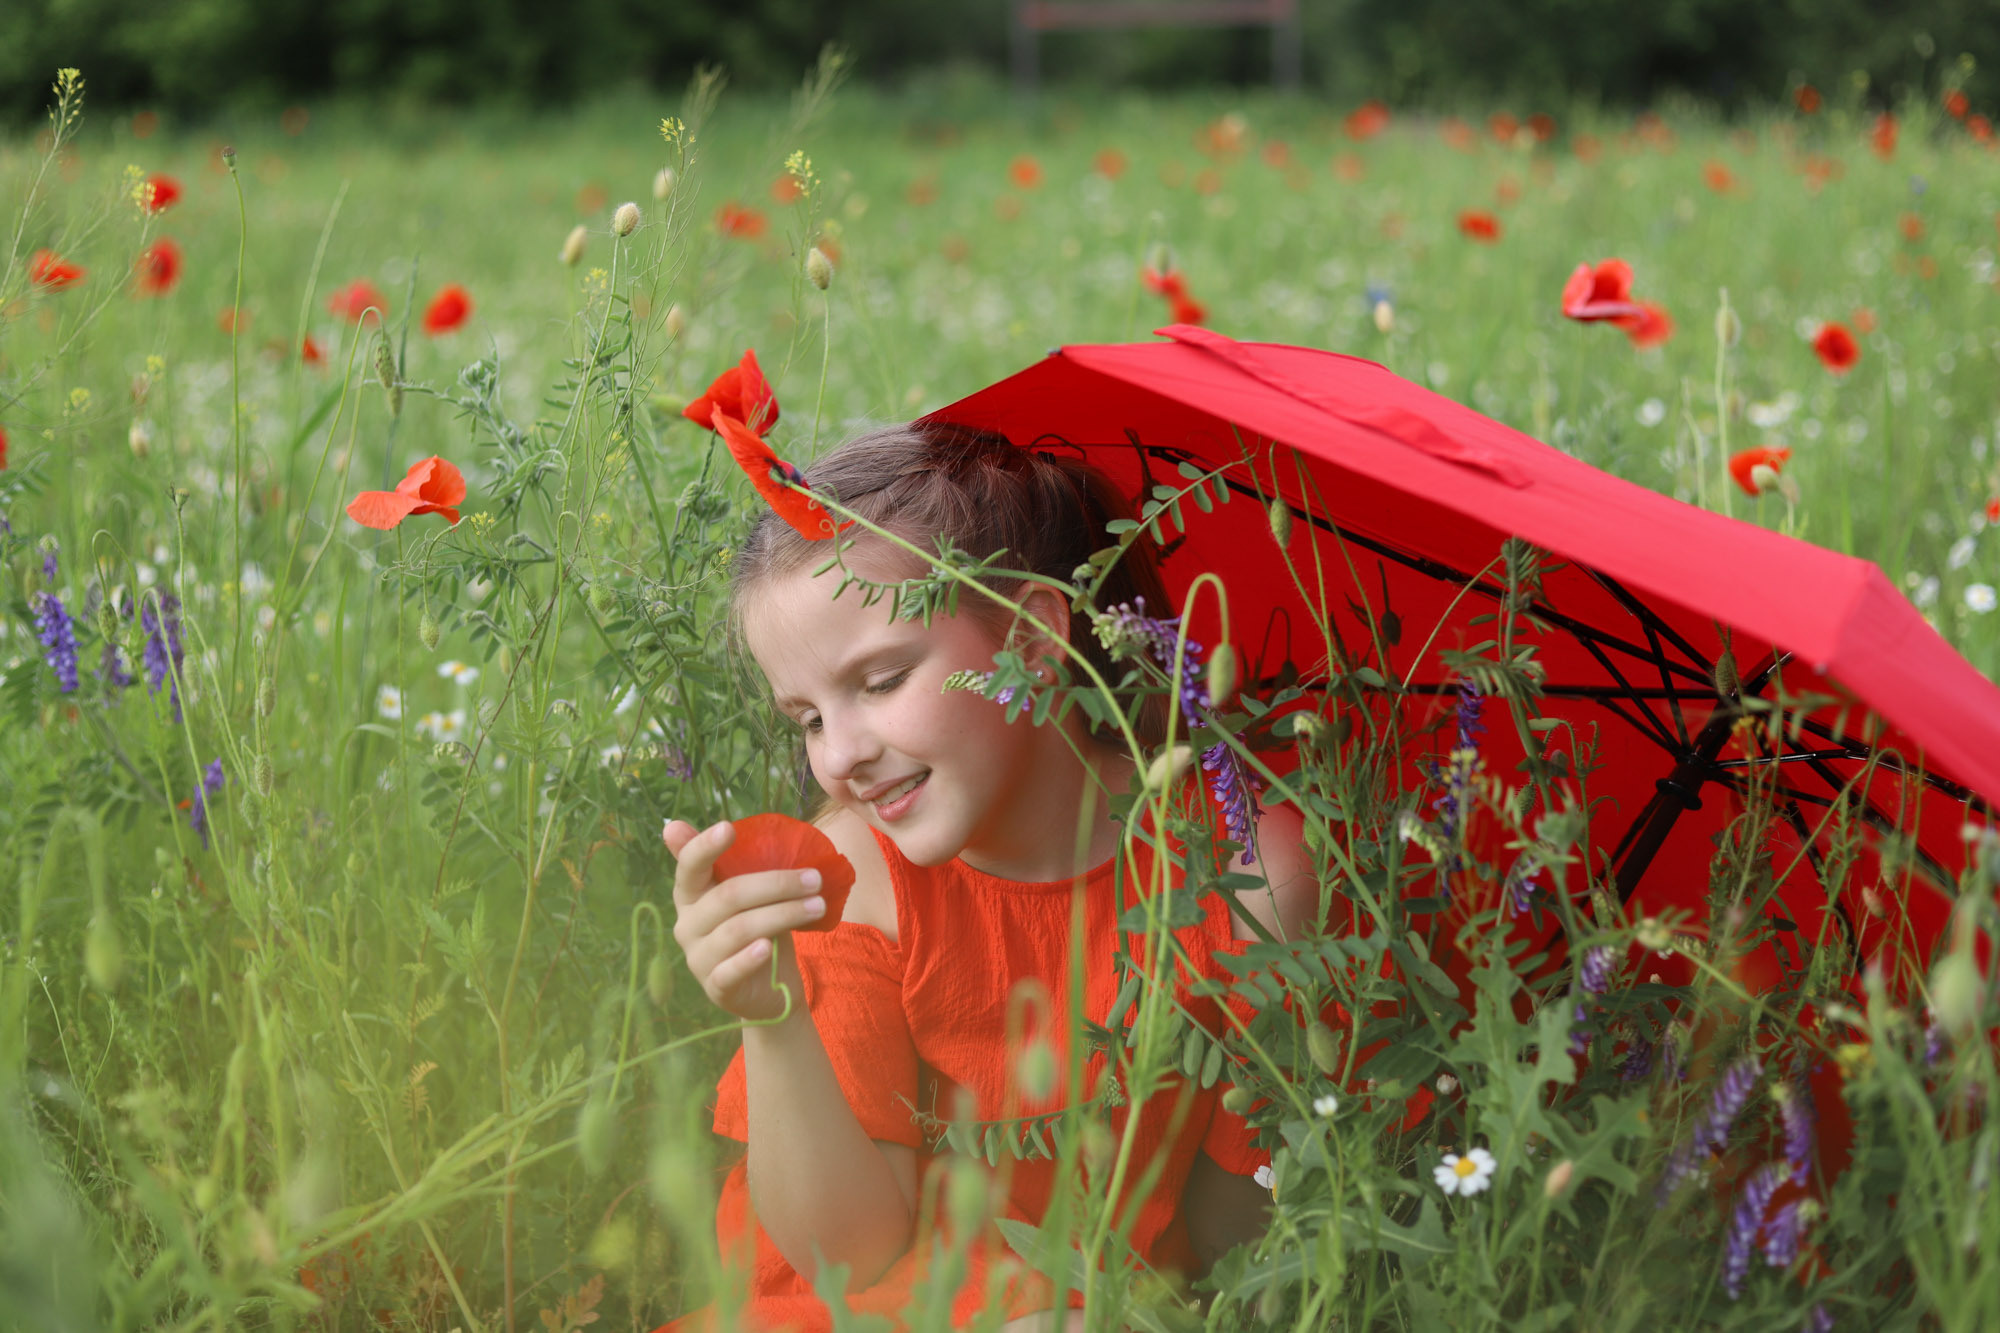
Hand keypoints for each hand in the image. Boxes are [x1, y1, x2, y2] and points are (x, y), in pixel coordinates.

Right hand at [664, 818, 827, 1021]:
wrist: (767, 988)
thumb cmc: (758, 927)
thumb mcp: (752, 894)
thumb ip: (743, 862)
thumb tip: (731, 822)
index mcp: (691, 895)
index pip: (689, 867)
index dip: (704, 847)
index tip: (728, 827)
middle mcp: (687, 925)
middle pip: (728, 896)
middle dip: (776, 884)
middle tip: (815, 878)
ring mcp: (698, 958)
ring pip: (738, 930)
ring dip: (782, 914)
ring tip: (816, 906)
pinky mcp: (716, 987)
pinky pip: (729, 971)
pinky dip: (749, 958)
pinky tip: (768, 947)